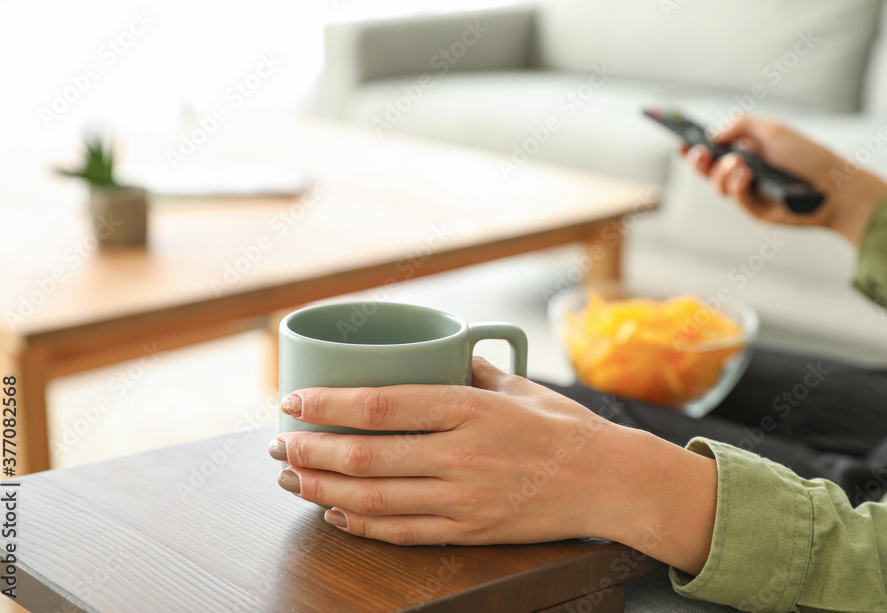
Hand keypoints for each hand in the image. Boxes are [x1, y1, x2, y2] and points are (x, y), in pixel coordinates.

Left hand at [270, 357, 718, 574]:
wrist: (608, 482)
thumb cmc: (563, 427)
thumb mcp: (518, 386)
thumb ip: (470, 371)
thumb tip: (435, 354)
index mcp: (470, 408)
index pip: (381, 405)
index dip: (327, 404)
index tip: (292, 400)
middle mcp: (462, 454)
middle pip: (365, 456)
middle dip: (310, 451)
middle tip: (278, 443)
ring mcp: (464, 498)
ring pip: (373, 499)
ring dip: (322, 489)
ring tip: (292, 477)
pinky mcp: (469, 530)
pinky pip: (401, 532)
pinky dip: (360, 524)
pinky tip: (334, 512)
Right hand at [681, 116, 886, 245]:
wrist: (835, 187)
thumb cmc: (808, 156)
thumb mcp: (772, 130)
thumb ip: (740, 125)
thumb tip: (713, 136)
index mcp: (747, 150)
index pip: (713, 148)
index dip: (694, 146)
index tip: (679, 141)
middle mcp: (744, 171)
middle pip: (707, 170)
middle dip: (697, 162)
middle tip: (696, 153)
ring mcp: (748, 192)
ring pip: (717, 186)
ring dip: (721, 173)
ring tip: (738, 163)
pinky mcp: (754, 210)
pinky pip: (734, 198)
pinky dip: (737, 185)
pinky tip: (746, 175)